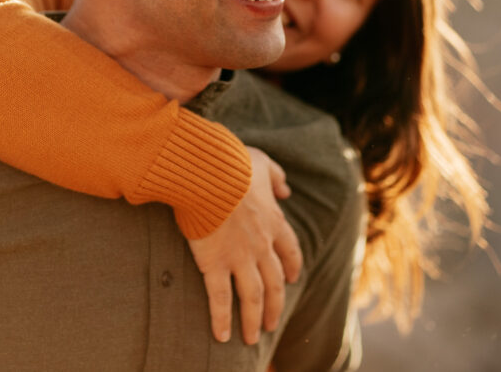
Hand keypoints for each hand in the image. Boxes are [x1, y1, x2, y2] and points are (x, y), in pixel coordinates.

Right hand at [188, 147, 301, 344]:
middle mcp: (261, 245)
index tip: (291, 280)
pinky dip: (222, 319)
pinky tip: (221, 336)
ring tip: (252, 338)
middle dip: (275, 306)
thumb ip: (277, 177)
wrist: (209, 173)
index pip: (290, 251)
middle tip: (273, 323)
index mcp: (273, 221)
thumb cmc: (233, 163)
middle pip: (274, 283)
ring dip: (254, 320)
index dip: (291, 267)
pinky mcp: (214, 263)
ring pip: (253, 297)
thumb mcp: (263, 163)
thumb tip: (286, 189)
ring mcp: (239, 257)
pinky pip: (220, 299)